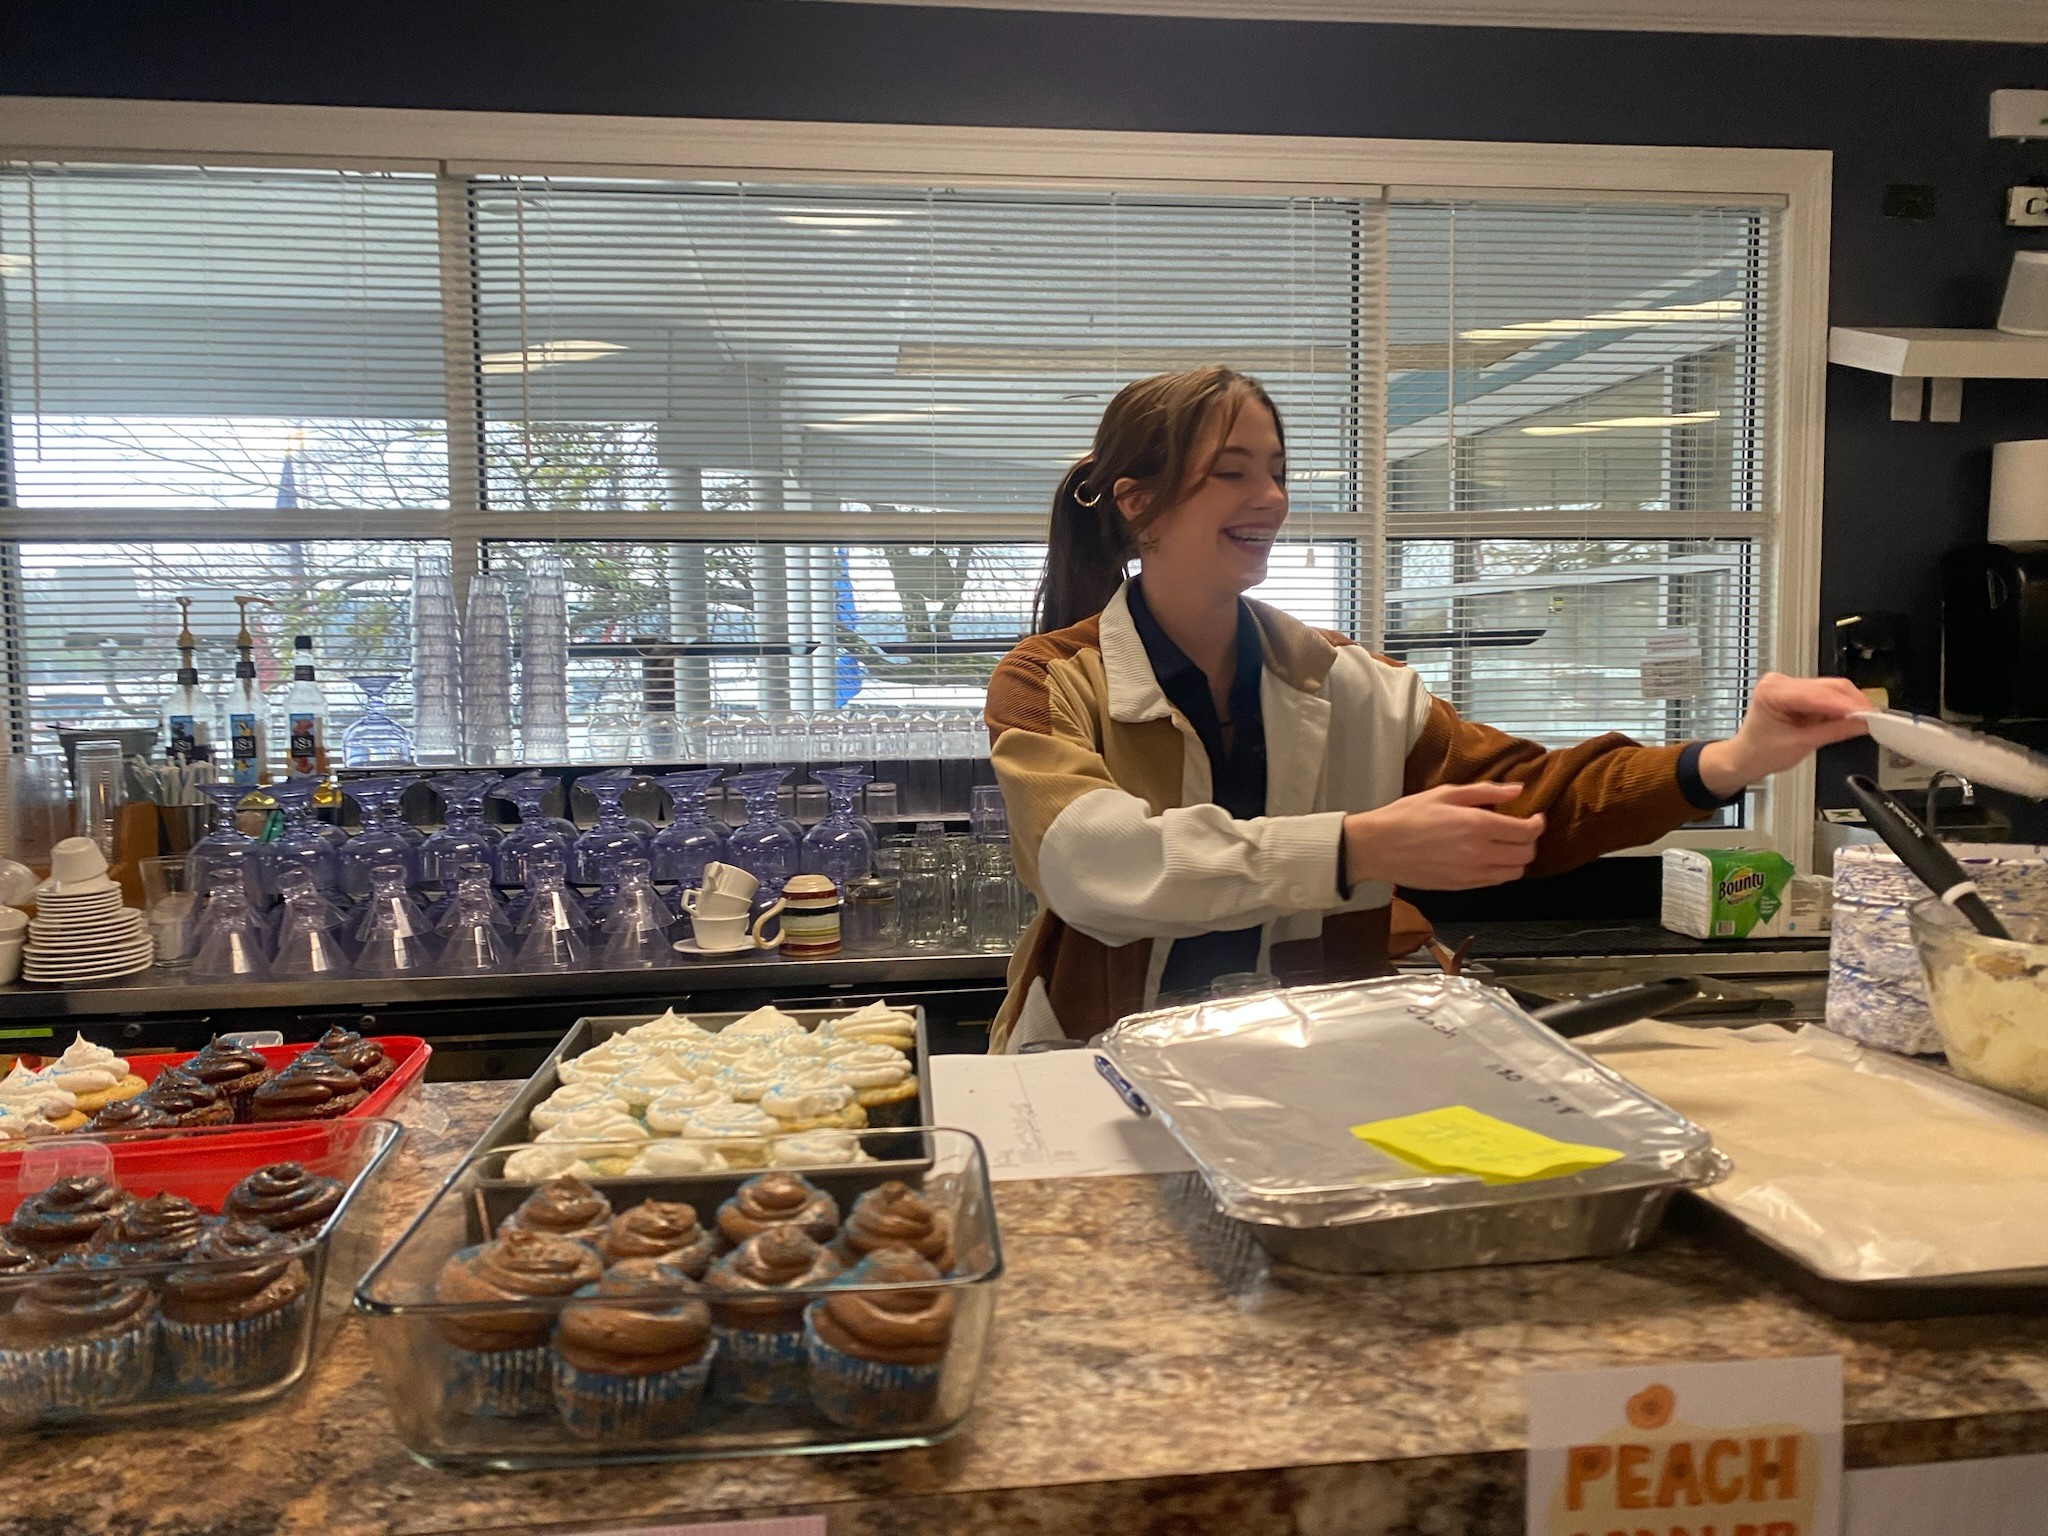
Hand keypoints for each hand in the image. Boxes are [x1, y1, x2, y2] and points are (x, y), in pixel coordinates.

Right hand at [1343, 782, 1545, 890]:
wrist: (1378, 847)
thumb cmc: (1408, 815)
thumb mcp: (1446, 793)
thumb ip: (1486, 792)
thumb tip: (1517, 790)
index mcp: (1478, 826)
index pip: (1527, 832)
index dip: (1537, 824)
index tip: (1534, 817)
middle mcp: (1480, 853)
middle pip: (1526, 854)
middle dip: (1530, 841)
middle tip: (1520, 830)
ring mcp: (1471, 874)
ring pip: (1514, 873)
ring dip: (1517, 859)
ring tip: (1505, 845)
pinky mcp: (1462, 886)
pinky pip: (1495, 882)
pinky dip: (1500, 871)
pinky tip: (1488, 857)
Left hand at [1697, 673, 1871, 797]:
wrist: (1745, 758)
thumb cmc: (1760, 752)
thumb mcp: (1800, 745)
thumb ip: (1834, 731)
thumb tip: (1862, 723)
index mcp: (1772, 691)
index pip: (1818, 695)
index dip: (1847, 705)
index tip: (1869, 715)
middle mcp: (1780, 682)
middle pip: (1828, 687)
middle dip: (1853, 703)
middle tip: (1875, 719)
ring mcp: (1789, 685)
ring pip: (1831, 689)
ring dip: (1850, 705)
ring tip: (1867, 720)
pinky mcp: (1799, 692)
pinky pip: (1827, 695)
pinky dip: (1841, 707)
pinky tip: (1853, 717)